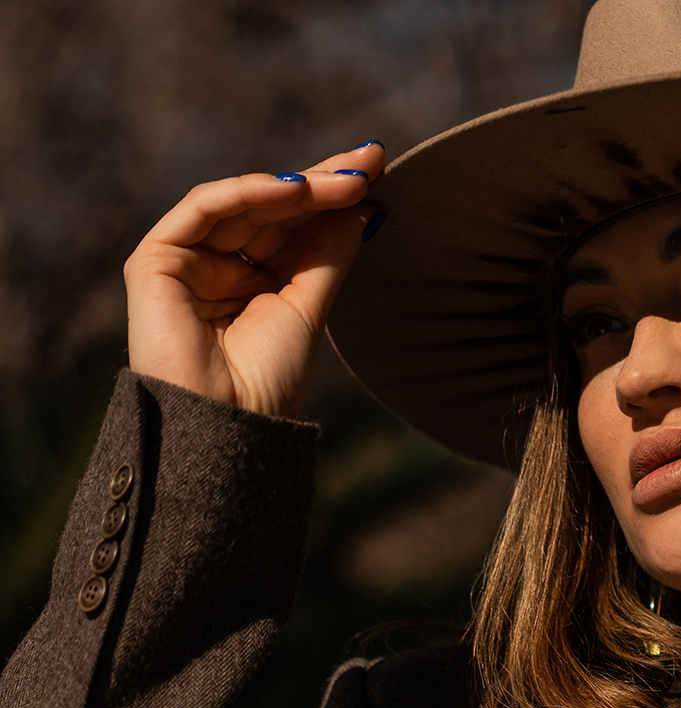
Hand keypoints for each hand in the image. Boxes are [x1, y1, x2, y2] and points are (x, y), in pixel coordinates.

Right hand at [125, 142, 385, 417]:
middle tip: (372, 160)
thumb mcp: (309, 309)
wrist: (229, 428)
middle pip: (272, 209)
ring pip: (244, 203)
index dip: (332, 199)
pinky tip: (298, 189)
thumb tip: (364, 208)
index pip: (293, 227)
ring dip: (299, 186)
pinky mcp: (157, 260)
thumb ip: (328, 254)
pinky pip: (206, 209)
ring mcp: (186, 262)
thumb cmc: (267, 385)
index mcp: (252, 284)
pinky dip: (251, 193)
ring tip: (349, 179)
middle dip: (323, 182)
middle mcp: (217, 268)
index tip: (379, 174)